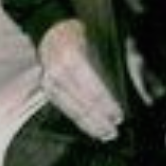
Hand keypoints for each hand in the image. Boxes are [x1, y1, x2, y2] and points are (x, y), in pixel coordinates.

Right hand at [36, 18, 121, 141]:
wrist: (50, 30)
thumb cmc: (78, 35)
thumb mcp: (94, 46)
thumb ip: (103, 70)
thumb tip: (115, 96)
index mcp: (72, 58)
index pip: (93, 89)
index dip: (107, 105)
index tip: (119, 115)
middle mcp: (58, 72)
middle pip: (83, 103)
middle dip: (100, 120)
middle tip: (114, 131)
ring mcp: (50, 82)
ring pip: (73, 109)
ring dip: (90, 124)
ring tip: (105, 135)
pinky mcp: (47, 89)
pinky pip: (65, 108)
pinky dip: (79, 120)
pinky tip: (90, 127)